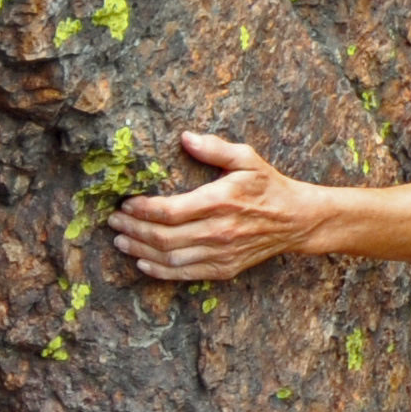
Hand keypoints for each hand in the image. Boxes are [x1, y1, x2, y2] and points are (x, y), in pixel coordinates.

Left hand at [113, 133, 326, 282]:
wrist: (297, 220)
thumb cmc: (269, 186)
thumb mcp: (247, 158)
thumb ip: (215, 148)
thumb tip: (185, 138)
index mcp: (221, 201)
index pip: (170, 210)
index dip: (142, 209)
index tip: (126, 204)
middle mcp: (219, 231)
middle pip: (164, 236)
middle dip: (133, 230)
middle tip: (113, 222)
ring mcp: (222, 252)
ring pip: (170, 258)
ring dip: (140, 251)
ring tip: (121, 241)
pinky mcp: (225, 268)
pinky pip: (186, 273)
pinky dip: (160, 271)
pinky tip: (143, 263)